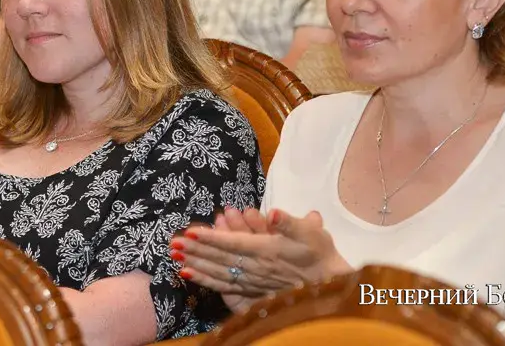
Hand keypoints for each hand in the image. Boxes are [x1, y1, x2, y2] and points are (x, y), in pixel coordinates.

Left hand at [172, 208, 349, 303]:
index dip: (211, 238)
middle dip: (196, 250)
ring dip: (196, 264)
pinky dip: (205, 280)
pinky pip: (223, 286)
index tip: (190, 232)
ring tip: (175, 257)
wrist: (331, 283)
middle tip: (173, 243)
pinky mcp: (252, 290)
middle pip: (220, 258)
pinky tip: (189, 275)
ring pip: (218, 272)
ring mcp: (253, 281)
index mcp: (267, 250)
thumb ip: (290, 222)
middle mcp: (256, 268)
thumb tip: (272, 213)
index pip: (233, 244)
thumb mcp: (311, 232)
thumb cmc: (319, 253)